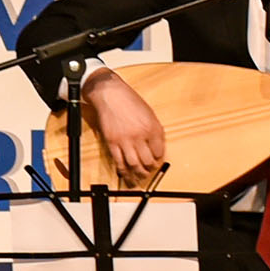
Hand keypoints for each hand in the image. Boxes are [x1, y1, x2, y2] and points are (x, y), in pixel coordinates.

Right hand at [83, 70, 165, 186]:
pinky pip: (119, 162)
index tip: (157, 161)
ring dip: (138, 174)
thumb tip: (157, 146)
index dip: (159, 159)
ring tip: (140, 177)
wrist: (110, 93)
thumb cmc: (129, 100)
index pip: (159, 152)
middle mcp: (140, 135)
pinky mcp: (112, 142)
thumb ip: (154, 130)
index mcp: (152, 128)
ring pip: (134, 165)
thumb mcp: (149, 113)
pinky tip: (126, 175)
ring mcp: (125, 140)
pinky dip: (123, 172)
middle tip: (149, 171)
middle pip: (148, 161)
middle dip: (150, 169)